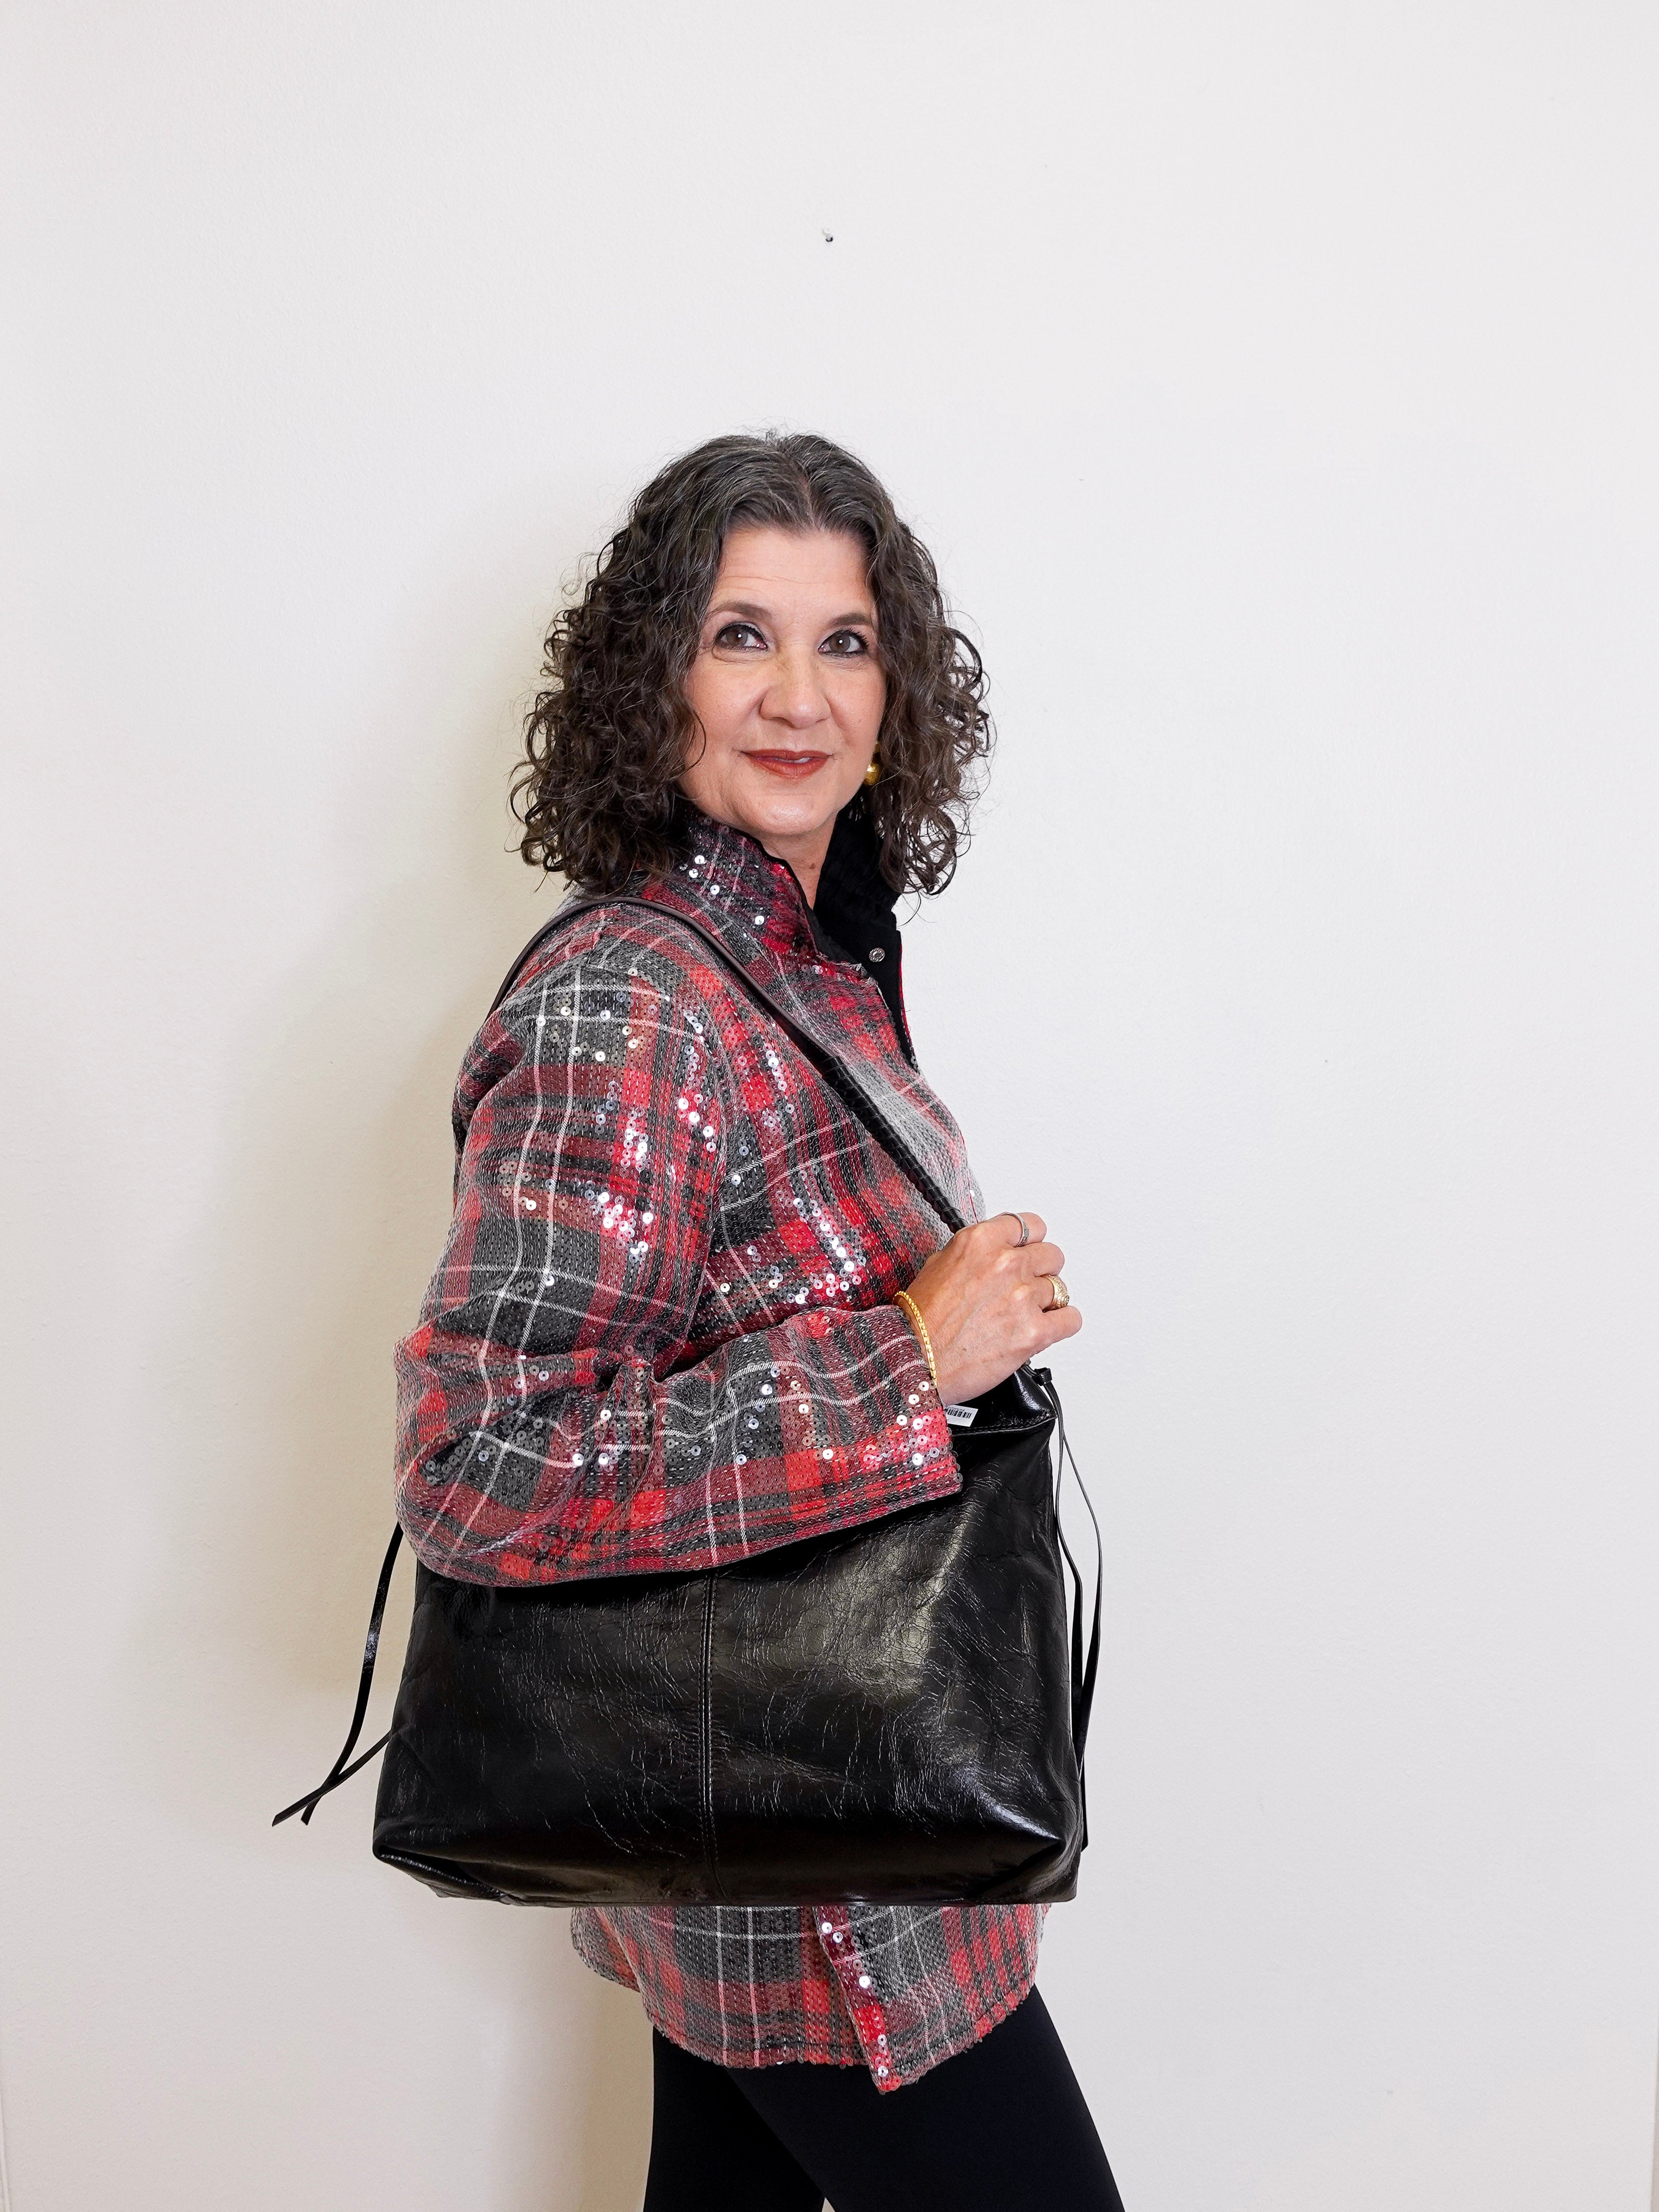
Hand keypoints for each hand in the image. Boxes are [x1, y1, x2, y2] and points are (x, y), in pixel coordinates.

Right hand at [900, 1211, 1081, 1406]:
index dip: (1030, 1241)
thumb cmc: (920, 1319)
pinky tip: (1047, 1327)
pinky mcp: (1034, 1332)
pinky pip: (1071, 1319)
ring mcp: (1023, 1298)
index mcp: (981, 1242)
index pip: (1031, 1225)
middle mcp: (1005, 1264)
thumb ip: (975, 1252)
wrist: (914, 1359)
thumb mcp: (938, 1264)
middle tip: (1025, 1286)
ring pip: (1060, 1288)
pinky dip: (1062, 1324)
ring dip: (1046, 1301)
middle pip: (1051, 1255)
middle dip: (1040, 1270)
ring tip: (1025, 1314)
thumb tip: (994, 1252)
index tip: (1028, 1251)